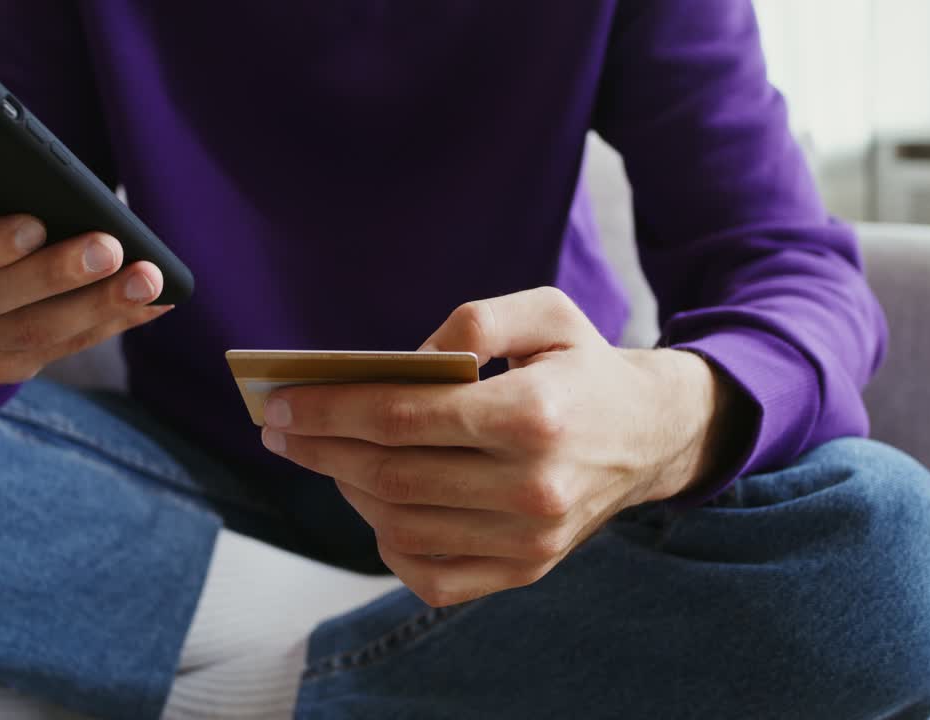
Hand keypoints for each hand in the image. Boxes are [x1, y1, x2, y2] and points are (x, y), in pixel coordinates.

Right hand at [0, 204, 171, 383]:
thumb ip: (3, 191)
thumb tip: (76, 195)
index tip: (35, 225)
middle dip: (58, 273)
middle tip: (112, 249)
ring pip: (32, 332)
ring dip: (99, 305)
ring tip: (148, 280)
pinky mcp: (0, 368)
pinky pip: (61, 349)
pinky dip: (112, 323)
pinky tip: (152, 303)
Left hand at [261, 287, 752, 606]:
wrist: (651, 436)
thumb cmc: (584, 367)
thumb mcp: (545, 312)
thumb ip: (474, 320)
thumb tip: (401, 361)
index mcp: (534, 415)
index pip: (404, 419)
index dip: (330, 411)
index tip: (279, 403)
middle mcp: (533, 487)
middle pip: (392, 476)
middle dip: (320, 450)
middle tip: (278, 430)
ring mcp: (529, 540)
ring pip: (402, 527)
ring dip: (347, 490)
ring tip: (323, 456)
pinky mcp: (525, 571)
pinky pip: (432, 575)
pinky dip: (387, 543)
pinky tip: (375, 503)